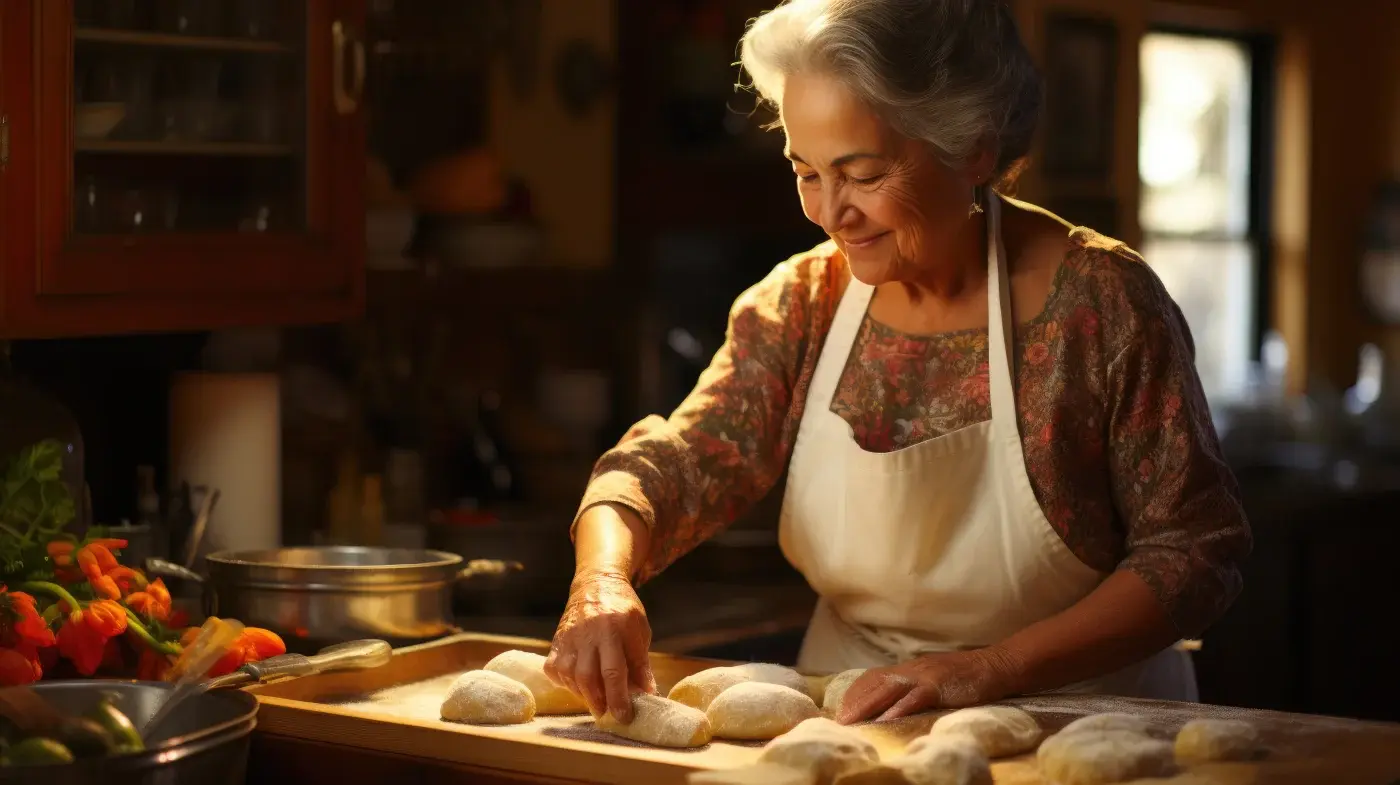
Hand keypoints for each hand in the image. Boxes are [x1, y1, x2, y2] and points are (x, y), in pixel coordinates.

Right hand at [544, 569, 656, 722]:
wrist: (596, 584)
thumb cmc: (623, 612)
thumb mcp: (640, 631)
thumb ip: (641, 663)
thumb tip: (647, 694)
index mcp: (615, 628)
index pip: (615, 671)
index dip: (619, 697)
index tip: (624, 717)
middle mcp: (589, 632)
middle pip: (588, 676)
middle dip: (598, 701)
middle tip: (607, 715)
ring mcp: (570, 636)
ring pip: (569, 675)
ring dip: (582, 694)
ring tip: (596, 702)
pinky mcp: (557, 640)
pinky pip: (554, 669)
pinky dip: (565, 683)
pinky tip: (577, 685)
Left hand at [835, 647, 1020, 723]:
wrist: (996, 665)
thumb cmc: (968, 676)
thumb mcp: (935, 678)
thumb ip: (917, 687)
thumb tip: (898, 703)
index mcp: (910, 668)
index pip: (874, 677)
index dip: (856, 693)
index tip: (842, 709)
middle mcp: (912, 669)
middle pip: (875, 684)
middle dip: (854, 702)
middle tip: (839, 720)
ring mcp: (925, 676)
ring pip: (888, 689)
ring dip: (867, 706)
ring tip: (851, 721)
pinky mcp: (939, 685)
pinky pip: (914, 698)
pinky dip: (897, 709)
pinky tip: (885, 720)